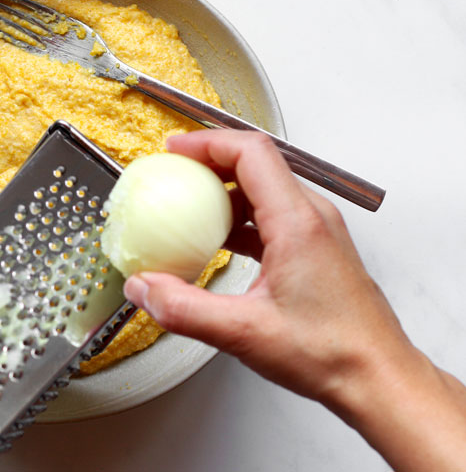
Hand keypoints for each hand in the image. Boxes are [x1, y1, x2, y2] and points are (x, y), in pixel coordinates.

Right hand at [122, 129, 465, 471]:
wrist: (377, 377)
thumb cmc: (333, 353)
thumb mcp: (244, 332)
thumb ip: (184, 308)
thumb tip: (143, 288)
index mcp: (298, 223)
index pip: (251, 153)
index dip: (207, 142)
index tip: (175, 150)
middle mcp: (312, 218)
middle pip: (257, 164)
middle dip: (210, 162)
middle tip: (174, 174)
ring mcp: (316, 232)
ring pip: (264, 189)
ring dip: (223, 192)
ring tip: (187, 208)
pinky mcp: (315, 250)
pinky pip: (271, 216)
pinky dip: (238, 218)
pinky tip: (216, 242)